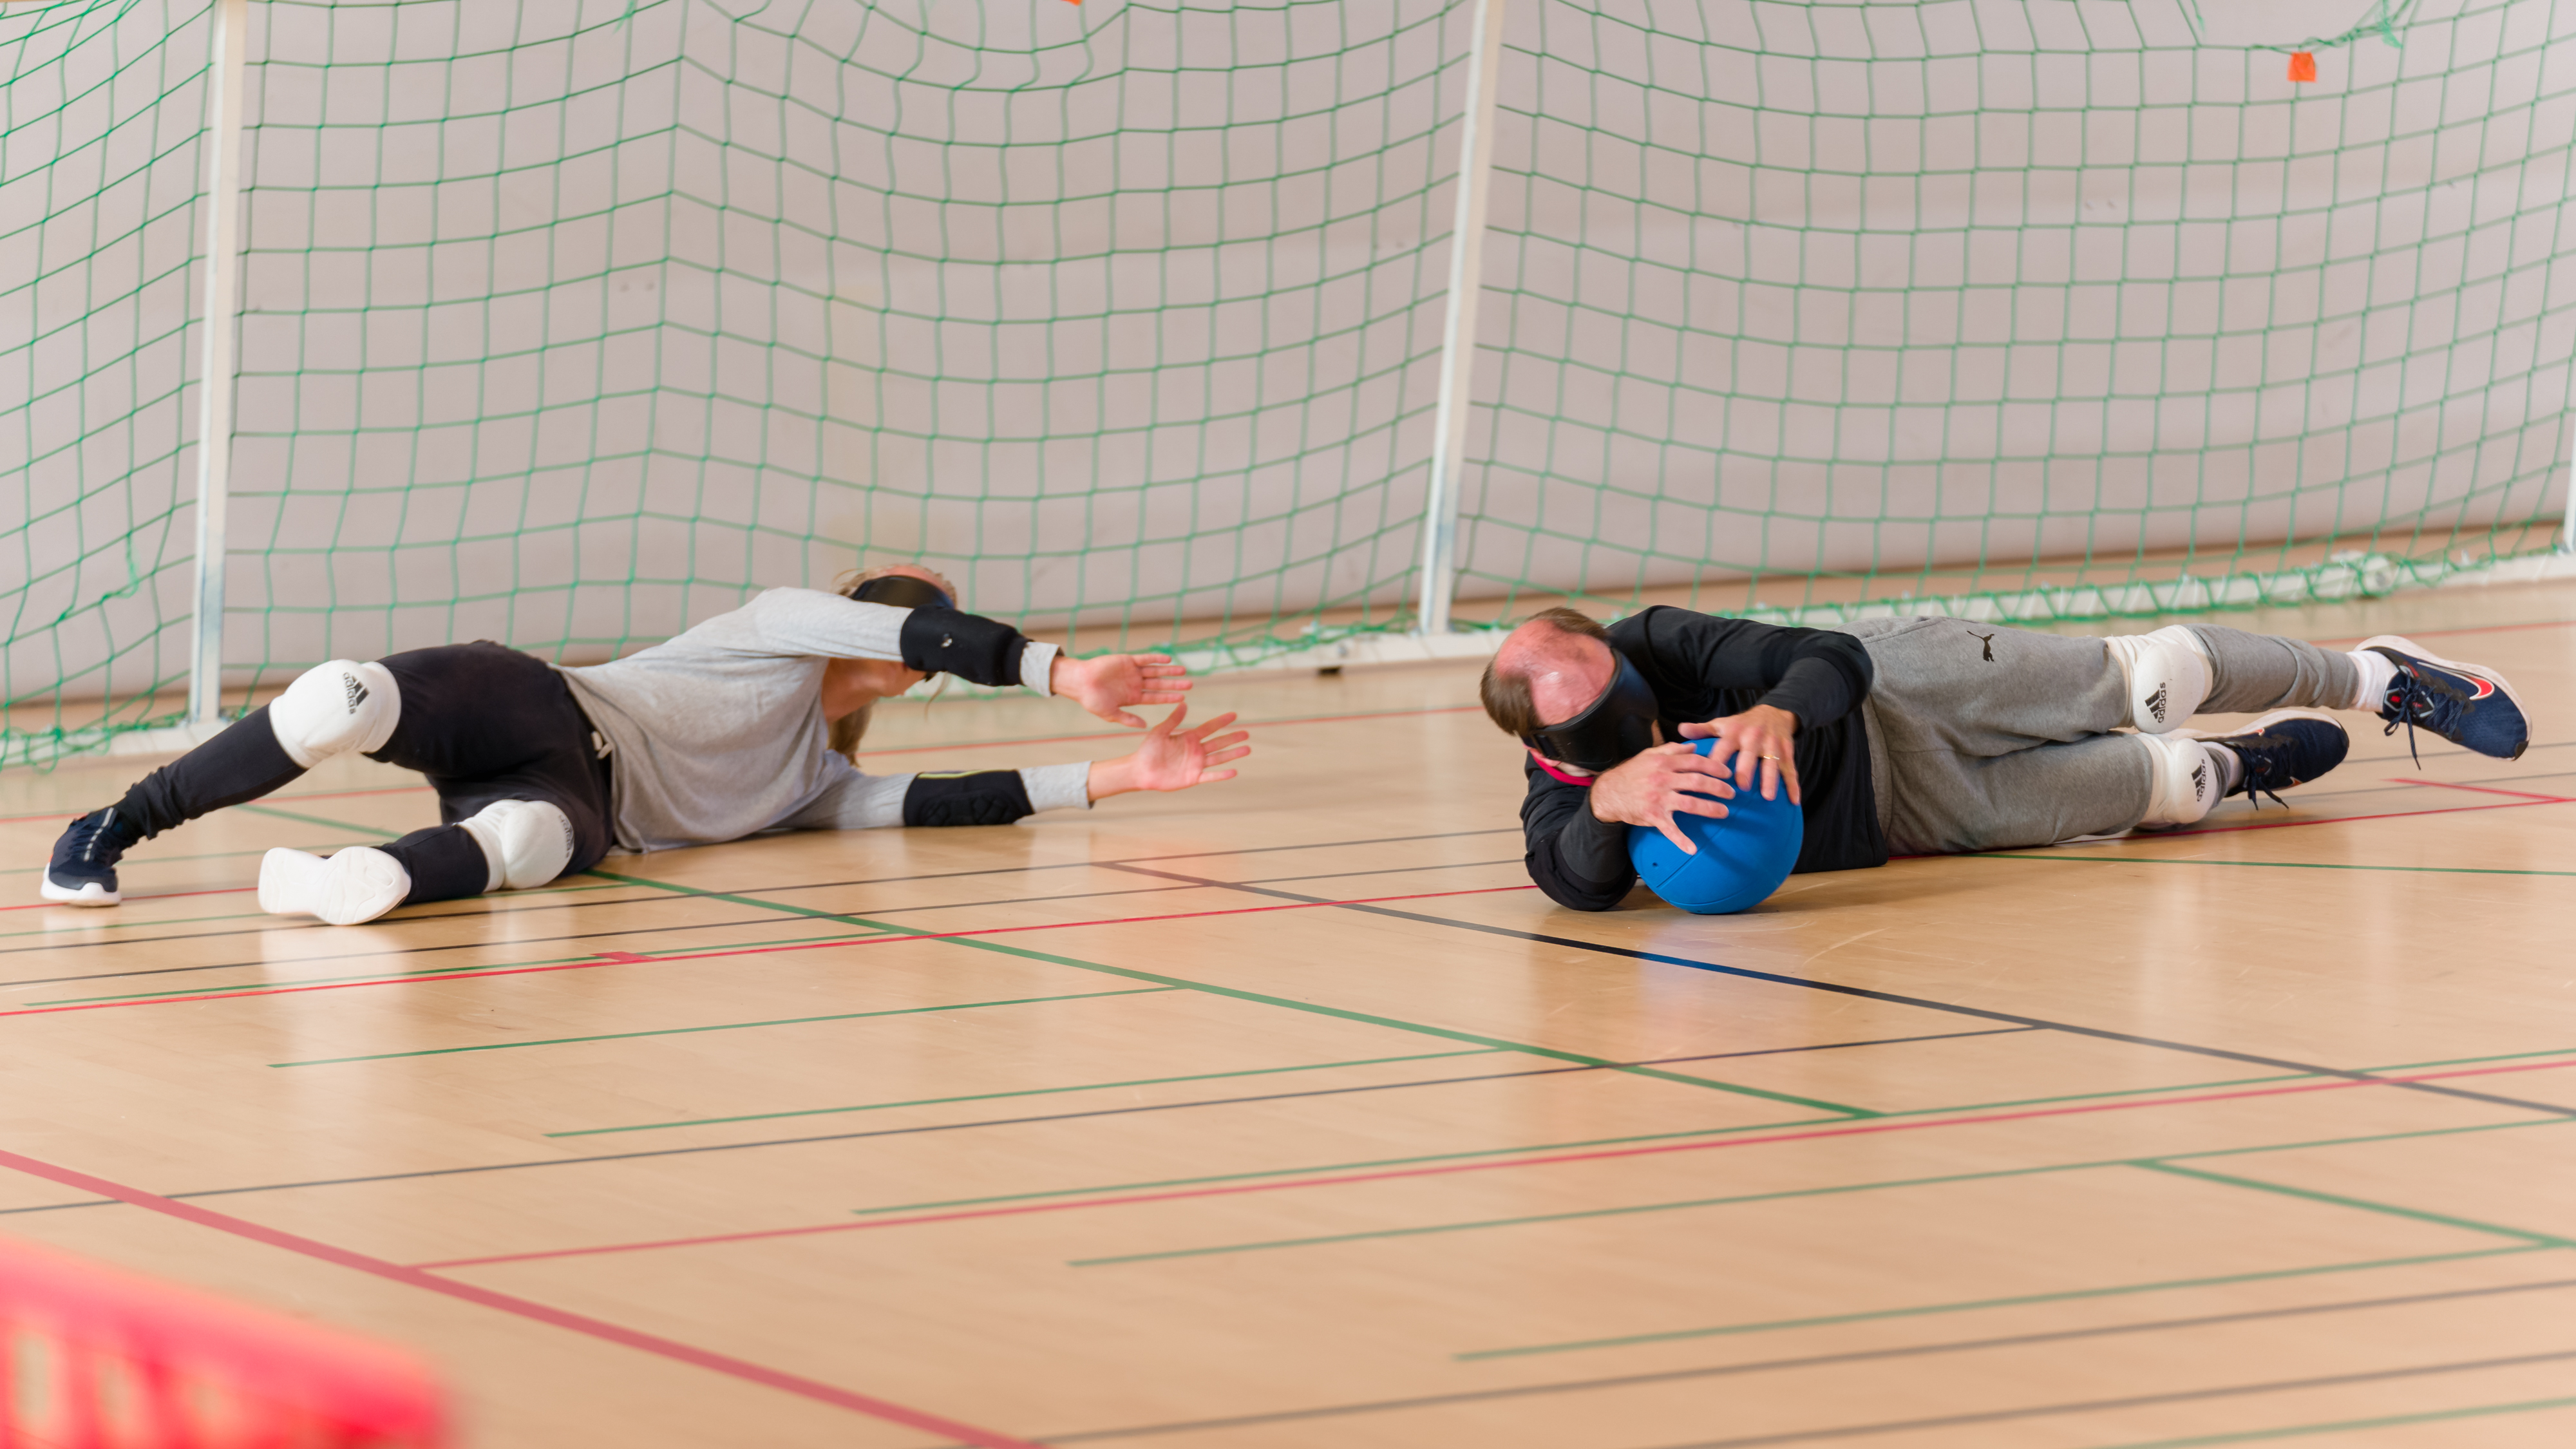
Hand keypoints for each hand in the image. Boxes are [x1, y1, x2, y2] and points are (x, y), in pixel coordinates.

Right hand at [1051, 652, 1190, 727]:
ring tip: (1183, 670)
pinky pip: (1145, 659)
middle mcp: (1135, 684)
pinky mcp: (1127, 660)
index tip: (1182, 698)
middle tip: (1190, 684)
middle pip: (1159, 684)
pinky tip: (1167, 659)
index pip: (1155, 697)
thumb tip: (1145, 726)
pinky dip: (1155, 658)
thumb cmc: (1092, 700)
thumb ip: (1128, 719)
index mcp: (1133, 697)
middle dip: (1174, 684)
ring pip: (1155, 671)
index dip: (1169, 697)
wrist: (1079, 682)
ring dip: (1169, 670)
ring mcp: (1132, 672)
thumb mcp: (1111, 714)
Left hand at [1088, 707, 1249, 798]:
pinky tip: (1234, 771)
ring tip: (1247, 749)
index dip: (1221, 721)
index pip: (1209, 728)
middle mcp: (1195, 751)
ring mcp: (1196, 764)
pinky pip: (1210, 776)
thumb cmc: (1147, 750)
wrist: (1141, 770)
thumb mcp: (1160, 732)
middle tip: (1247, 733)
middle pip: (1219, 743)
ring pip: (1219, 758)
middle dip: (1233, 738)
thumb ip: (1173, 720)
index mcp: (1188, 738)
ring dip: (1233, 754)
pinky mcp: (1193, 778)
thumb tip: (1184, 703)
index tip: (1234, 715)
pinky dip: (1222, 775)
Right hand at [1582, 741, 1735, 854]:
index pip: (1695, 762)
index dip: (1714, 766)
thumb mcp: (1649, 755)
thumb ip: (1672, 749)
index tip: (1727, 773)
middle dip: (1718, 787)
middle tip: (1731, 793)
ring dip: (1710, 808)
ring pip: (1690, 803)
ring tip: (1723, 811)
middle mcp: (1662, 779)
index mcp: (1663, 762)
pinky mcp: (1653, 816)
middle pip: (1697, 782)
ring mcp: (1658, 798)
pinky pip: (1669, 830)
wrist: (1609, 793)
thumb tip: (1693, 747)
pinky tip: (1692, 849)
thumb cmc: (1631, 773)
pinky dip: (1681, 840)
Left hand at [1679, 704, 1801, 803]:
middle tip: (1741, 787)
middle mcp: (1754, 738)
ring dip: (1771, 779)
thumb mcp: (1721, 724)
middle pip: (1750, 755)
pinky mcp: (1787, 752)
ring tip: (1768, 797)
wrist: (1775, 712)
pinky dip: (1794, 786)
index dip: (1717, 761)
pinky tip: (1794, 801)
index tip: (1709, 777)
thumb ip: (1702, 729)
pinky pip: (1791, 770)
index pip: (1723, 747)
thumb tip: (1680, 729)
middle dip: (1746, 769)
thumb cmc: (1742, 724)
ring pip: (1773, 763)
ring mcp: (1772, 745)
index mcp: (1734, 732)